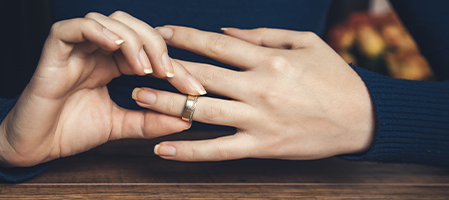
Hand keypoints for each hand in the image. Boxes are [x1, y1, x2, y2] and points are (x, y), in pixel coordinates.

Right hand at [0, 12, 204, 166]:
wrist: (35, 146)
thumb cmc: (71, 131)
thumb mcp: (120, 125)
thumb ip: (150, 120)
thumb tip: (186, 119)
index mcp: (111, 64)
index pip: (148, 51)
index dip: (174, 66)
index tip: (194, 89)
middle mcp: (96, 51)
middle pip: (133, 27)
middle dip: (156, 46)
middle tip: (169, 73)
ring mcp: (76, 47)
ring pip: (109, 21)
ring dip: (132, 40)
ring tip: (143, 67)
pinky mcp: (54, 49)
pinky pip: (75, 27)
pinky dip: (97, 32)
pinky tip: (116, 47)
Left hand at [134, 26, 374, 160]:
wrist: (362, 118)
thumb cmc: (334, 76)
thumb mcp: (305, 43)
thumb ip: (263, 36)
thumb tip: (226, 32)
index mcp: (268, 60)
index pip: (216, 45)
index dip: (185, 37)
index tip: (162, 33)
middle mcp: (259, 88)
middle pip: (202, 76)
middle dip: (166, 70)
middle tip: (136, 66)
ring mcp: (259, 120)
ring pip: (203, 111)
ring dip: (168, 104)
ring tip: (139, 98)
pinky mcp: (262, 146)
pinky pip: (219, 150)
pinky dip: (190, 151)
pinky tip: (164, 147)